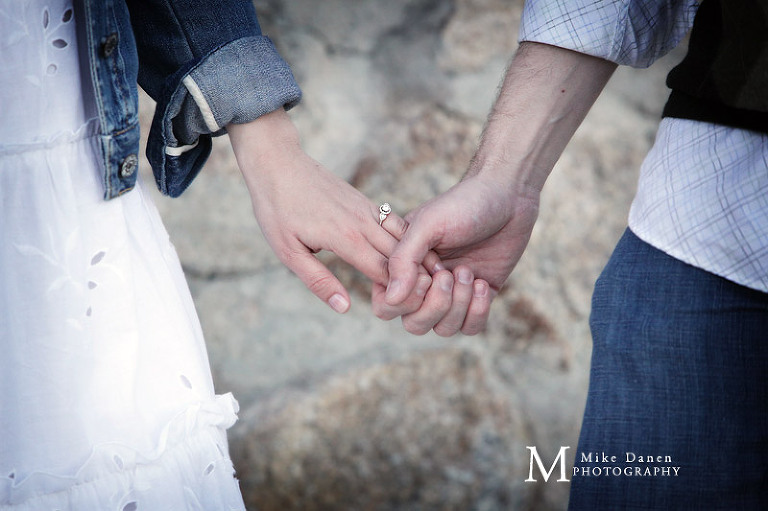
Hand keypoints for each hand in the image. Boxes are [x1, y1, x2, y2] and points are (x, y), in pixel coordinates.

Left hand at [228, 109, 439, 313]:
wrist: (278, 162)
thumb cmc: (277, 210)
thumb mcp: (289, 252)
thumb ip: (319, 281)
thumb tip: (344, 307)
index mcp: (346, 237)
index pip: (386, 272)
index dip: (400, 293)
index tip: (412, 310)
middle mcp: (363, 222)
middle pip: (402, 256)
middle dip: (416, 280)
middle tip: (430, 301)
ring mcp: (367, 209)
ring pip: (404, 238)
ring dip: (418, 259)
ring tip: (431, 281)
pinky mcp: (366, 202)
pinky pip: (395, 223)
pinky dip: (408, 241)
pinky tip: (414, 255)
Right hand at [380, 173, 538, 334]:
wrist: (508, 195)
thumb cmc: (462, 204)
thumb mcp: (427, 226)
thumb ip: (403, 261)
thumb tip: (390, 298)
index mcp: (401, 265)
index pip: (386, 306)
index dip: (407, 299)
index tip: (428, 272)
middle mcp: (422, 284)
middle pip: (414, 324)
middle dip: (435, 305)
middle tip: (450, 272)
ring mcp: (451, 294)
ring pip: (443, 329)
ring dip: (458, 305)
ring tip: (469, 272)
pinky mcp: (478, 298)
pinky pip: (470, 328)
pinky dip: (477, 311)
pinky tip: (484, 283)